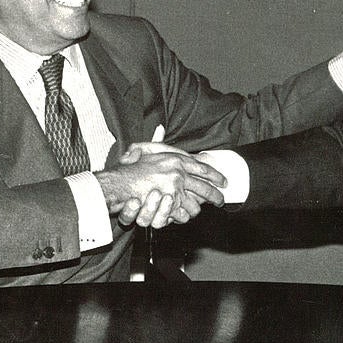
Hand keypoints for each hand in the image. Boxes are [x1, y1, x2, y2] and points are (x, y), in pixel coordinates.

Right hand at [98, 147, 225, 229]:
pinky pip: (183, 213)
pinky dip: (184, 216)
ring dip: (198, 208)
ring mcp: (174, 190)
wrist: (119, 183)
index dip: (215, 175)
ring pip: (196, 204)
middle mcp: (179, 173)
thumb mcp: (144, 149)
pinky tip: (184, 215)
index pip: (202, 167)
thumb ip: (156, 141)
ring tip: (200, 210)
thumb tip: (160, 127)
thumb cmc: (130, 168)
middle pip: (205, 188)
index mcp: (176, 159)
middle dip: (216, 196)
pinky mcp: (168, 204)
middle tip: (221, 200)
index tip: (223, 181)